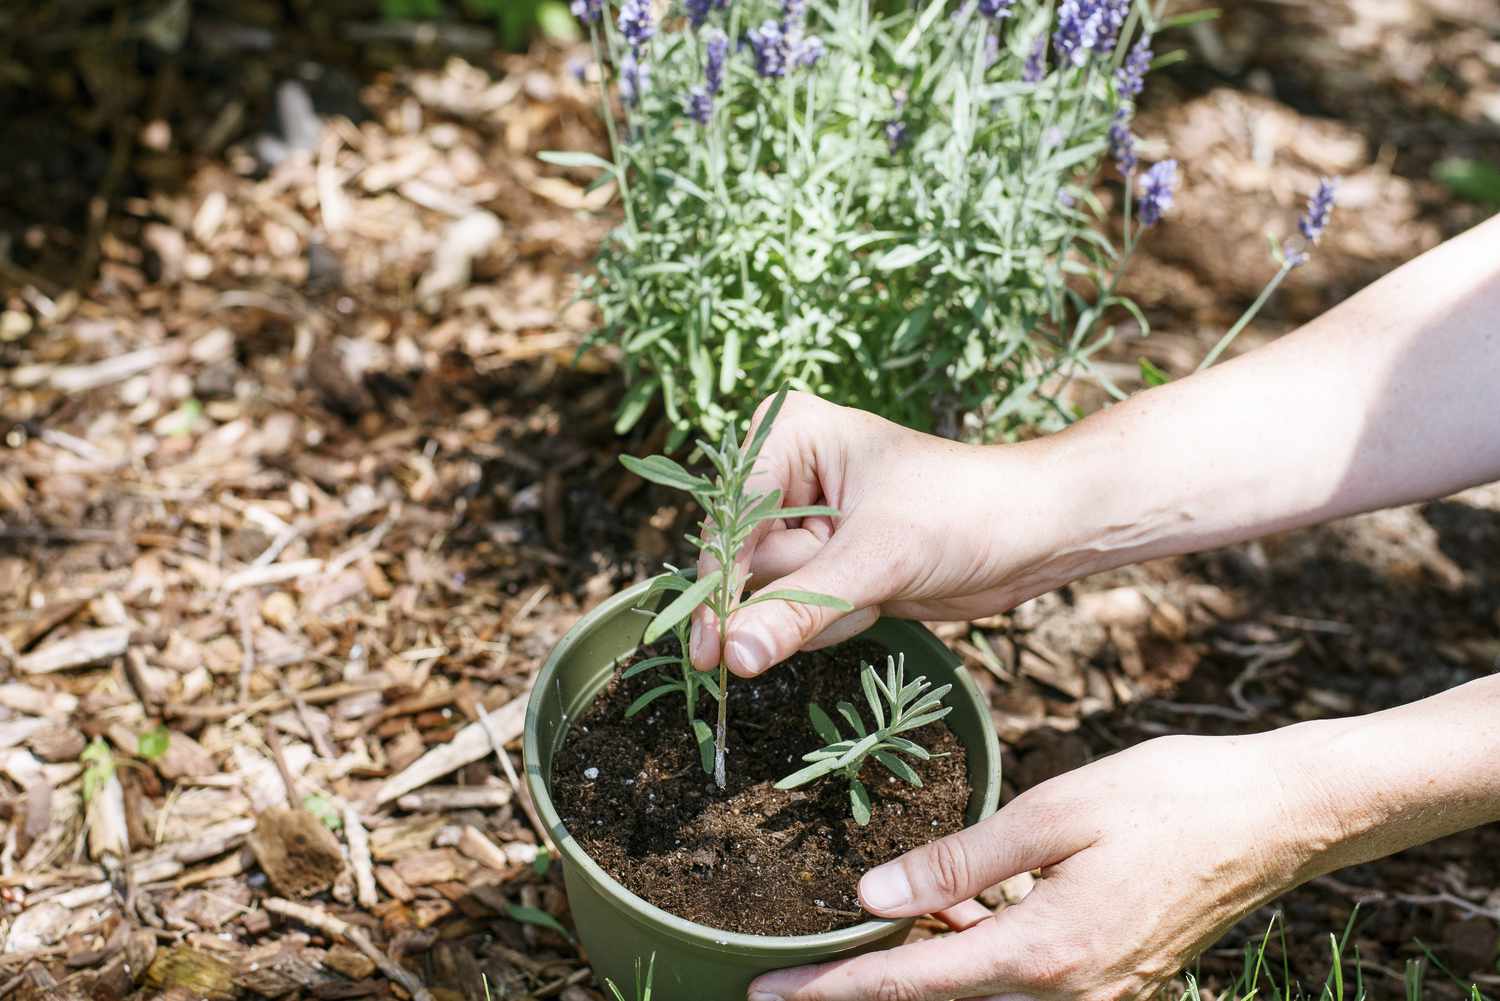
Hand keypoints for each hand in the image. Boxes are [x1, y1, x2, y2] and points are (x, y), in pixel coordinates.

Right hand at [690, 392, 1079, 676]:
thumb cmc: (964, 513)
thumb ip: (798, 607)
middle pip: (743, 562)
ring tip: (880, 579)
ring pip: (769, 594)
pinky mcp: (826, 558)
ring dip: (824, 608)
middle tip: (859, 575)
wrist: (1035, 532)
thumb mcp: (878, 558)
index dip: (722, 585)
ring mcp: (804, 517)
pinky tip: (881, 596)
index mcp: (785, 433)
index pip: (726, 521)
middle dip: (800, 588)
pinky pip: (799, 610)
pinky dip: (837, 617)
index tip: (712, 652)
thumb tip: (732, 656)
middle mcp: (785, 470)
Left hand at [746, 731, 1335, 1000]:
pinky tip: (953, 910)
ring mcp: (1097, 995)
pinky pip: (1022, 979)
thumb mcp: (1053, 815)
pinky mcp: (1115, 979)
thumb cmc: (1169, 799)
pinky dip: (976, 951)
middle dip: (871, 985)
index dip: (833, 991)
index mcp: (1043, 954)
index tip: (767, 994)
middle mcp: (1068, 994)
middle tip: (801, 968)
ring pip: (979, 993)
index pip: (910, 985)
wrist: (1276, 816)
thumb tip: (872, 893)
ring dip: (924, 966)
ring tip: (868, 927)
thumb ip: (959, 863)